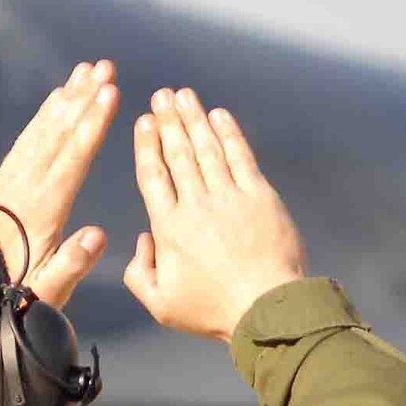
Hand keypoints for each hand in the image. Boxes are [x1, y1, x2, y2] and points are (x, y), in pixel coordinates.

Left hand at [0, 59, 120, 307]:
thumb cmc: (17, 287)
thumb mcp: (47, 289)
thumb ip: (72, 264)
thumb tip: (98, 236)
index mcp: (43, 207)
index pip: (72, 158)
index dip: (92, 125)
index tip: (109, 94)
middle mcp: (26, 184)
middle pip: (59, 132)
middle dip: (84, 97)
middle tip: (105, 67)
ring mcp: (13, 176)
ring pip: (43, 128)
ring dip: (67, 98)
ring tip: (87, 70)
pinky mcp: (6, 176)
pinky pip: (27, 136)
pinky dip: (44, 113)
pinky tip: (58, 96)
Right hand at [124, 88, 307, 340]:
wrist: (267, 308)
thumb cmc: (213, 310)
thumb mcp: (160, 303)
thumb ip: (139, 272)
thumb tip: (142, 240)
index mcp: (168, 228)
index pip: (153, 176)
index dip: (146, 145)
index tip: (143, 121)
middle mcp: (196, 205)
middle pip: (178, 154)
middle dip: (168, 121)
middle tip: (161, 95)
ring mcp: (230, 198)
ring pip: (207, 149)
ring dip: (194, 119)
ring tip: (184, 95)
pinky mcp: (260, 198)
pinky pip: (241, 157)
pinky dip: (230, 134)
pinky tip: (220, 115)